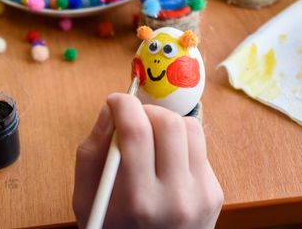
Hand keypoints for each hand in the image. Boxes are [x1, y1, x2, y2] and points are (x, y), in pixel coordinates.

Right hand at [73, 93, 222, 228]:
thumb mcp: (86, 198)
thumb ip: (92, 151)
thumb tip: (110, 110)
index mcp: (136, 200)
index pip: (136, 131)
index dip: (124, 104)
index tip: (116, 101)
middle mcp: (175, 198)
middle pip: (169, 122)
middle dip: (147, 110)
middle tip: (134, 118)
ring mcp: (200, 196)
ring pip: (191, 128)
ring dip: (167, 123)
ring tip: (151, 137)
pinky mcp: (215, 193)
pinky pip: (200, 147)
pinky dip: (181, 143)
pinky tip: (167, 159)